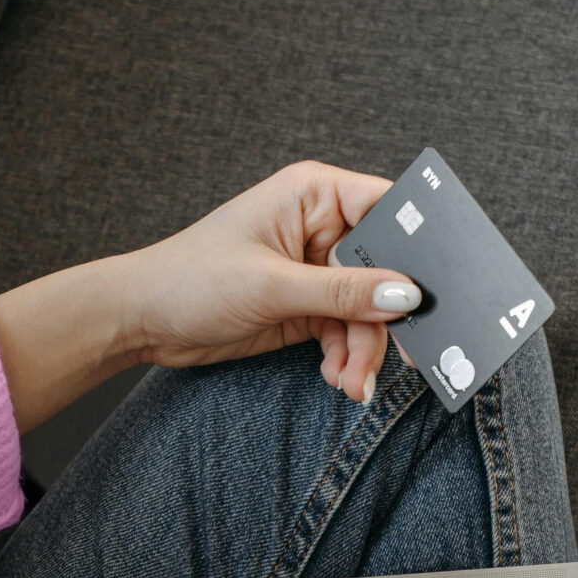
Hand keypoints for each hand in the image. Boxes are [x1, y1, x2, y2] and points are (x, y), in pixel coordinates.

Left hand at [0, 162, 419, 430]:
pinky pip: (346, 333)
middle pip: (383, 271)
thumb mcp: (272, 286)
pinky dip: (346, 359)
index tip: (436, 288)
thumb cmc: (189, 279)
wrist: (141, 320)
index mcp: (315, 195)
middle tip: (390, 358)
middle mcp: (321, 228)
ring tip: (351, 382)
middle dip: (384, 319)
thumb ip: (342, 293)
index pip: (389, 209)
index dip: (417, 247)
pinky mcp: (305, 307)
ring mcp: (315, 271)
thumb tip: (405, 294)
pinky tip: (337, 378)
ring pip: (367, 312)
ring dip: (364, 351)